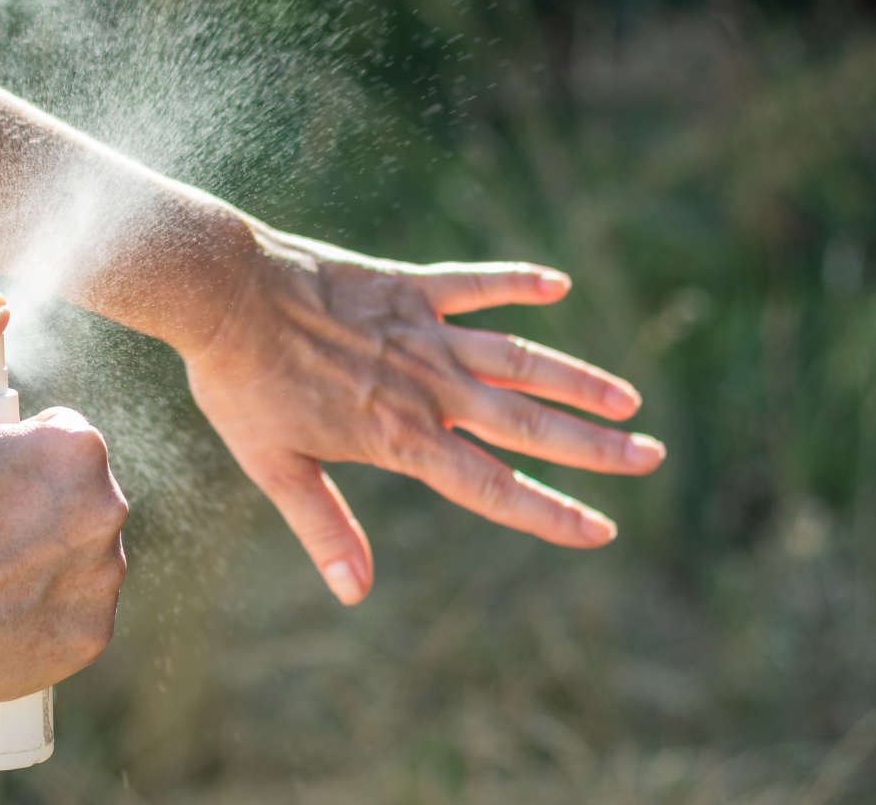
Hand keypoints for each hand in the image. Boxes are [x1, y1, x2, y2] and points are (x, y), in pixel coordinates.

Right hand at [0, 293, 127, 716]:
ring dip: (43, 554)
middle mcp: (109, 508)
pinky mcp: (92, 634)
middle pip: (74, 493)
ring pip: (80, 550)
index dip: (8, 455)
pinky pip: (77, 609)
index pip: (58, 436)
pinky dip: (46, 610)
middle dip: (30, 503)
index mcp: (76, 446)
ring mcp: (104, 577)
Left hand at [185, 227, 663, 605]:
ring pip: (520, 358)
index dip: (551, 512)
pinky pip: (475, 284)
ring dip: (577, 377)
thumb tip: (355, 593)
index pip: (493, 486)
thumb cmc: (242, 383)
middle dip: (595, 446)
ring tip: (629, 397)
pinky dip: (517, 282)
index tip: (602, 528)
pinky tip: (559, 283)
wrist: (223, 292)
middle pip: (529, 423)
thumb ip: (323, 527)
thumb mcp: (275, 466)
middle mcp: (428, 387)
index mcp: (401, 437)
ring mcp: (424, 332)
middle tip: (651, 457)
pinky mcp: (409, 286)